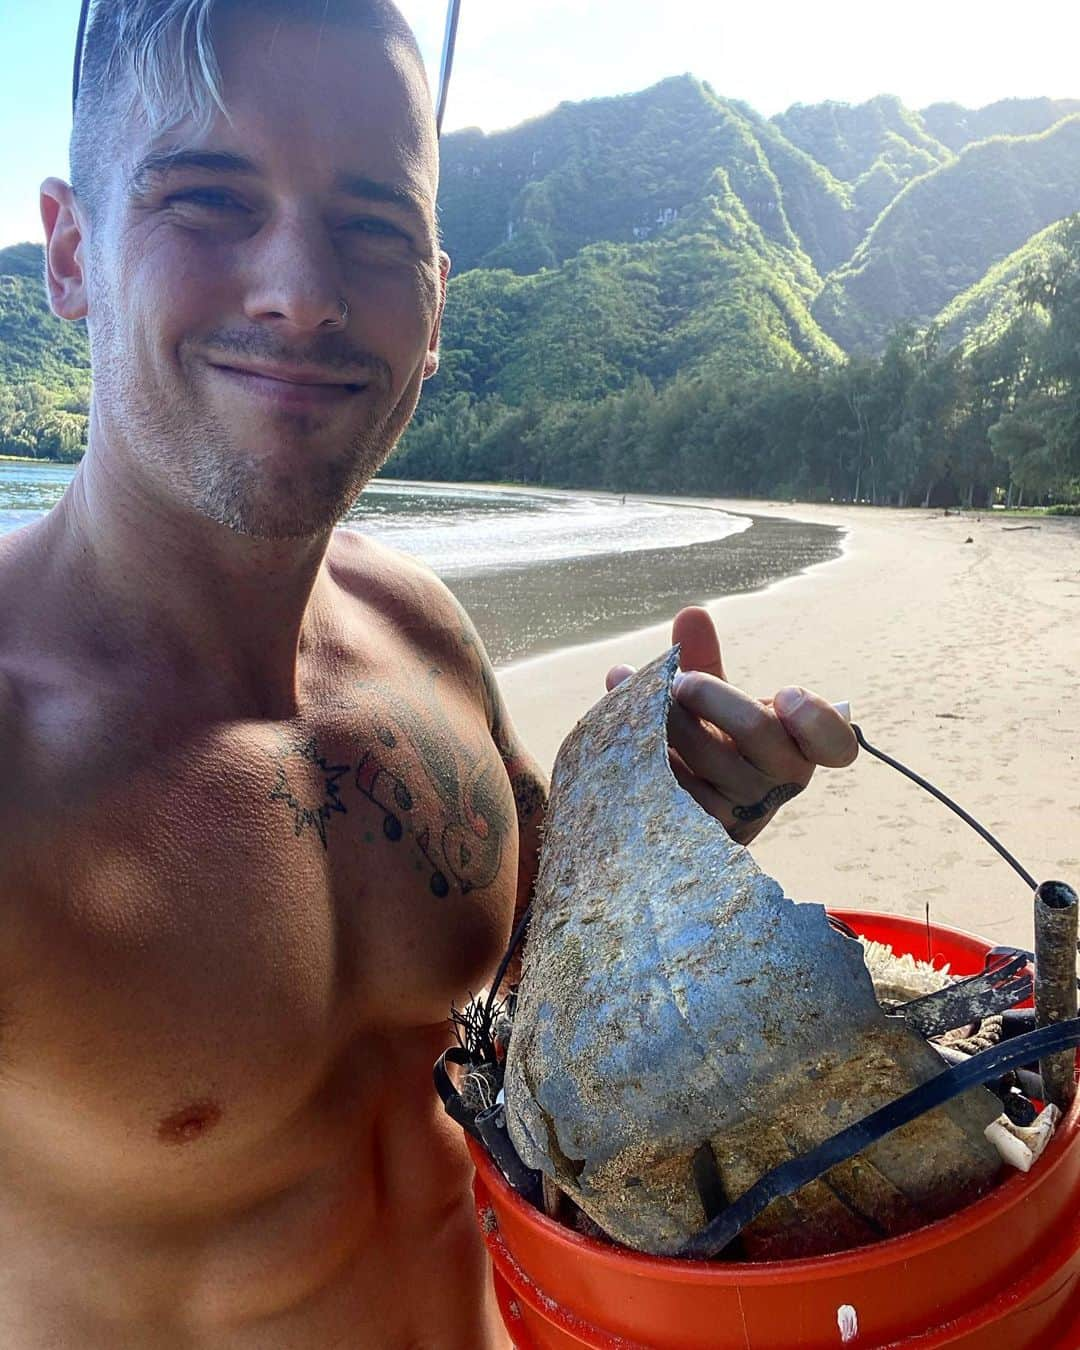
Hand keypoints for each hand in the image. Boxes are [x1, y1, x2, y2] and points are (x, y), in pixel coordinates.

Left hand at [606, 607, 856, 844]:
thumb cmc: (714, 746)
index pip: (835, 743)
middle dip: (711, 695)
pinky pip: (669, 783)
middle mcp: (778, 782)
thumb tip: (691, 613)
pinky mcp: (698, 828)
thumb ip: (707, 661)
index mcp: (799, 747)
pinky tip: (621, 729)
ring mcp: (740, 810)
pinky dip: (642, 750)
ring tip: (631, 688)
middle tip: (678, 679)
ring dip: (664, 717)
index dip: (817, 719)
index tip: (785, 693)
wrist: (684, 813)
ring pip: (703, 757)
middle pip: (756, 729)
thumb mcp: (717, 706)